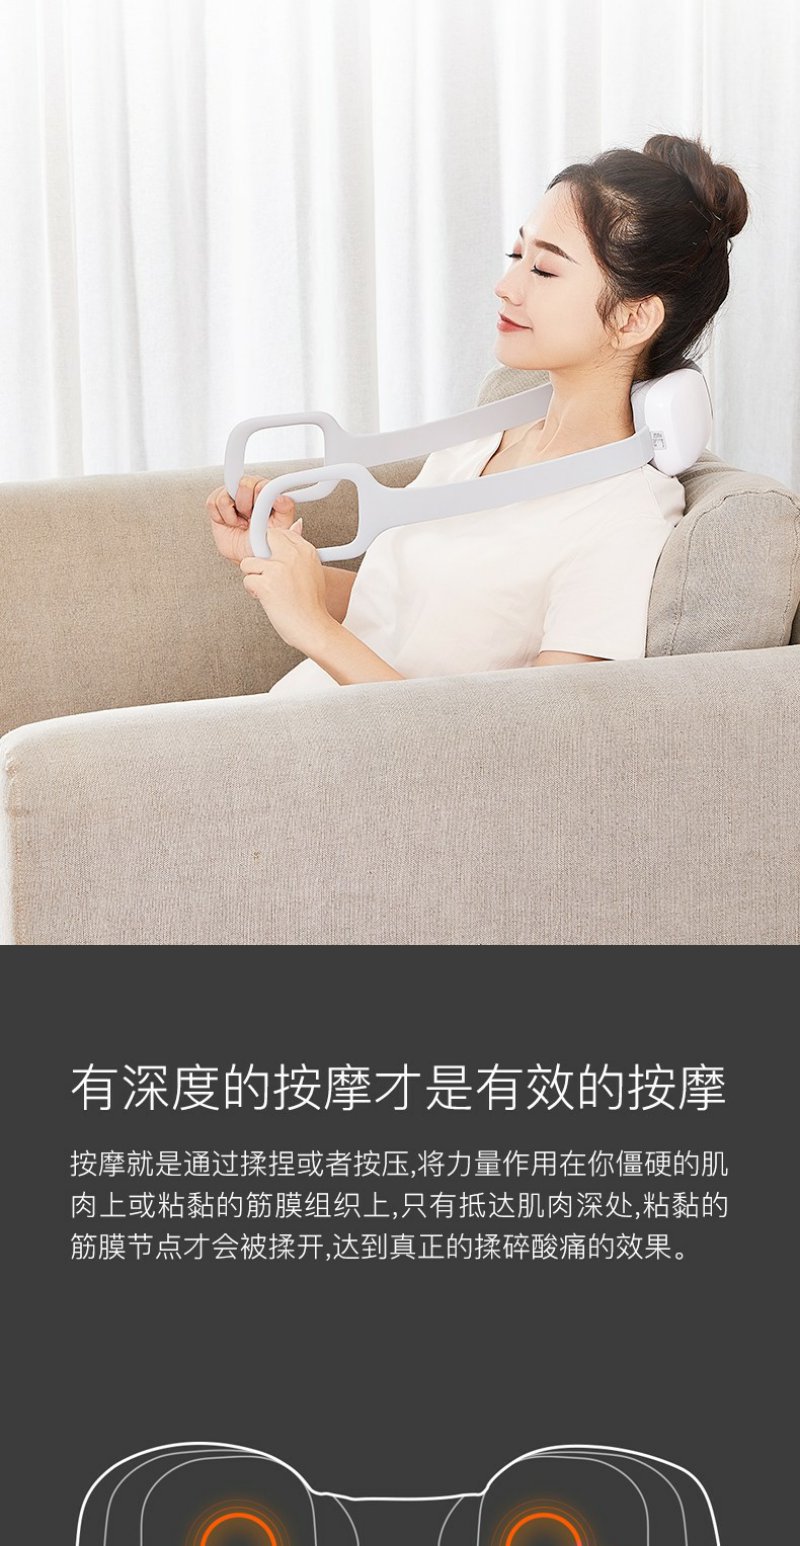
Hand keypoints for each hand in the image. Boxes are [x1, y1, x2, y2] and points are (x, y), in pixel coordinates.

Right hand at [205, 474, 296, 565]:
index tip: (261, 513)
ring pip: (226, 495)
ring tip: (241, 522)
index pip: (262, 483)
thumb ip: (286, 508)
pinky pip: (213, 503)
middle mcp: (250, 488)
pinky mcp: (217, 501)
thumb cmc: (265, 540)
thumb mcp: (282, 526)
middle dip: (246, 507)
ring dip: (233, 515)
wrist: (248, 553)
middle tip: (251, 519)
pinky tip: (231, 522)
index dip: (260, 499)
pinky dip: (220, 517)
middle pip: (244, 483)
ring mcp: (232, 494)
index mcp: (267, 491)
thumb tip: (282, 496)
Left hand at [239, 519, 331, 653]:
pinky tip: (266, 599)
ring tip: (268, 590)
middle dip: (260, 556)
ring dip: (254, 577)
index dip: (272, 548)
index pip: (280, 533)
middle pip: (263, 540)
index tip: (274, 561)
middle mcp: (292, 556)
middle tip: (267, 573)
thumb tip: (297, 524)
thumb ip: (300, 549)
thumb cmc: (311, 605)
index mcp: (306, 550)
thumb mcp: (313, 570)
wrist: (313, 628)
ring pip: (249, 562)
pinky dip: (253, 592)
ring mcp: (278, 569)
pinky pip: (247, 581)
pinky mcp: (266, 584)